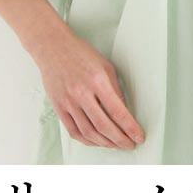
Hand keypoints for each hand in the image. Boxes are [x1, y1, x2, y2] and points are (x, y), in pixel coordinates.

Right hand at [34, 29, 145, 149]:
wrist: (54, 48)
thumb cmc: (81, 53)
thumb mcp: (106, 66)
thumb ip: (115, 90)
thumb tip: (124, 112)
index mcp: (98, 81)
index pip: (118, 111)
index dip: (130, 128)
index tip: (138, 136)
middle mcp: (82, 93)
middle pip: (104, 126)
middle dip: (120, 139)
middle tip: (130, 145)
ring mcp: (69, 102)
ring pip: (88, 132)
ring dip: (104, 143)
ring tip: (116, 145)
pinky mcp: (59, 107)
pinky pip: (74, 131)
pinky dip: (87, 140)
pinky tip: (96, 141)